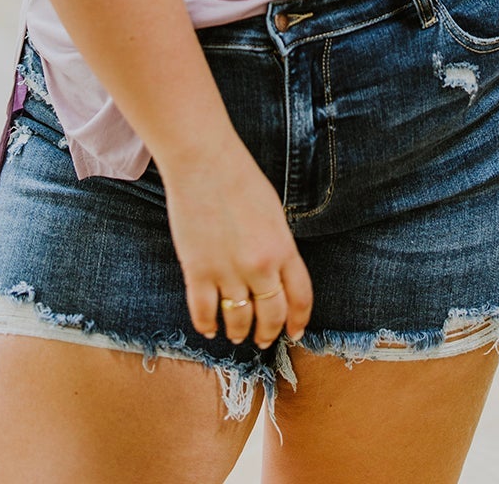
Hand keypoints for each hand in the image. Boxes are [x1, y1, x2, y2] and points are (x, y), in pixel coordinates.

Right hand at [159, 142, 312, 351]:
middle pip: (271, 316)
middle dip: (268, 332)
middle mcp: (260, 266)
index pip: (300, 298)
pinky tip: (209, 328)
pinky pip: (204, 312)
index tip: (294, 332)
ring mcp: (228, 271)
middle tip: (263, 338)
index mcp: (283, 248)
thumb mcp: (273, 212)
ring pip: (238, 320)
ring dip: (238, 332)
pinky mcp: (198, 271)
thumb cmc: (239, 177)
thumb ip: (278, 245)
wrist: (203, 160)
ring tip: (236, 334)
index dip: (298, 320)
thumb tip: (277, 274)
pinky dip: (207, 326)